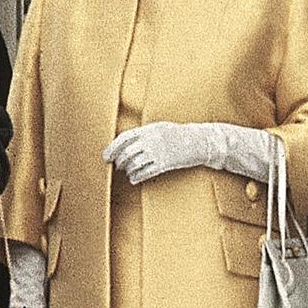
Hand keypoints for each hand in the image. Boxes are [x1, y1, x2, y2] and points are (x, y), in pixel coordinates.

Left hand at [103, 122, 273, 183]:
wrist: (201, 141)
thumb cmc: (181, 134)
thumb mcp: (162, 128)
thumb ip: (145, 134)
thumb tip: (128, 142)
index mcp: (150, 129)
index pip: (124, 138)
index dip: (113, 148)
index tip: (106, 156)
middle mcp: (152, 140)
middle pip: (127, 153)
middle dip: (119, 161)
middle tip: (117, 166)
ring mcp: (159, 152)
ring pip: (135, 164)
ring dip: (128, 170)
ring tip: (127, 172)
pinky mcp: (165, 163)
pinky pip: (146, 172)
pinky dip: (137, 177)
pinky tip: (134, 179)